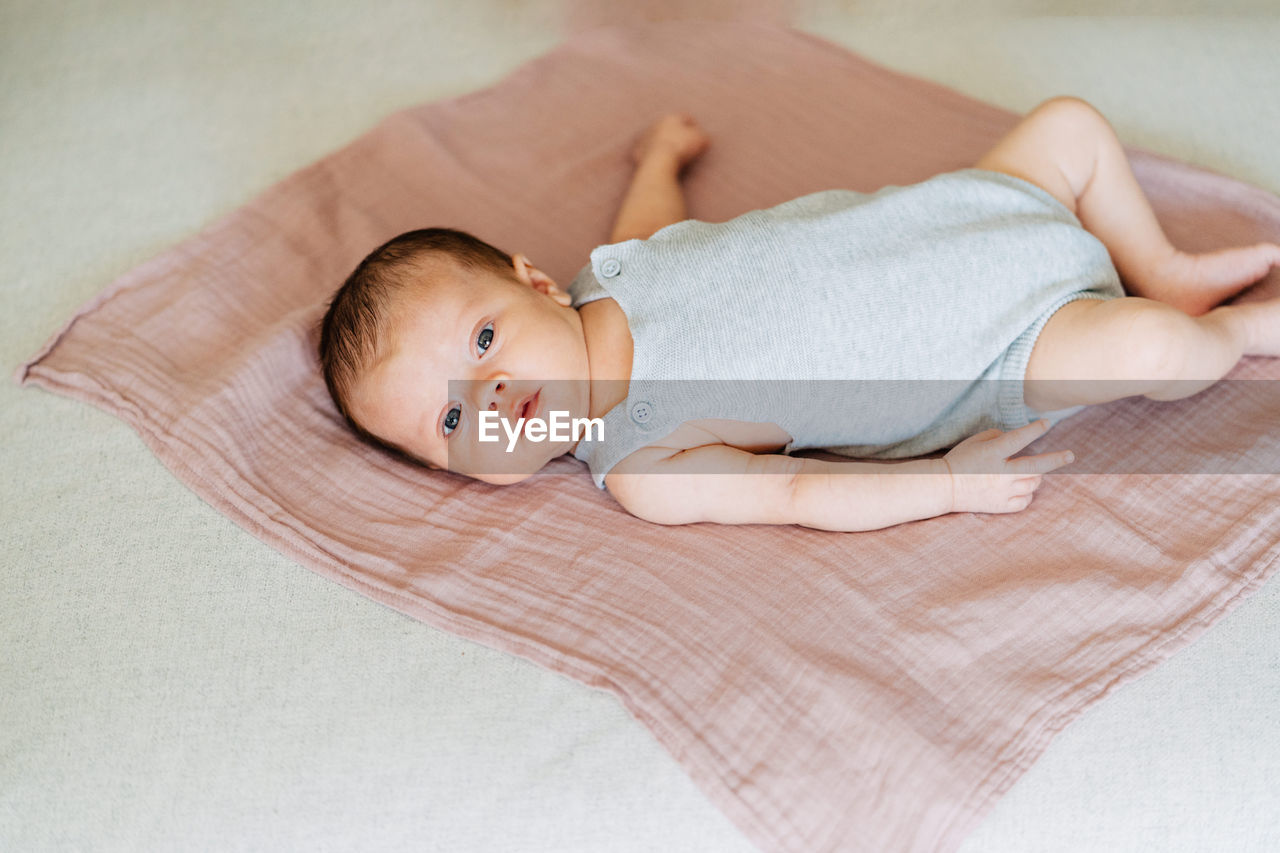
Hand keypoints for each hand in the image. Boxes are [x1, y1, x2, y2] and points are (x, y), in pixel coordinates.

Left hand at [631, 113, 710, 169]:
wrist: (658, 161)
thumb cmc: (681, 147)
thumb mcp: (699, 139)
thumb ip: (703, 136)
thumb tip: (705, 138)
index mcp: (671, 118)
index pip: (685, 118)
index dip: (693, 125)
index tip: (697, 132)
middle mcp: (656, 125)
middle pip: (668, 127)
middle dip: (675, 133)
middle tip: (683, 142)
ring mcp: (645, 138)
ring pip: (655, 138)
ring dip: (661, 143)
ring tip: (669, 154)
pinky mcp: (638, 152)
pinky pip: (645, 153)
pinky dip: (651, 156)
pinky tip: (657, 162)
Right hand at [942, 419, 1073, 513]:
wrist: (943, 487)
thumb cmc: (959, 461)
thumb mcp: (974, 442)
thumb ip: (995, 437)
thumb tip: (1011, 439)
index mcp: (993, 453)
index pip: (1019, 438)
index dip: (1035, 429)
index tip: (1047, 423)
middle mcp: (1001, 473)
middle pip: (1037, 466)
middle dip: (1056, 459)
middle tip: (1070, 455)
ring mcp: (1002, 491)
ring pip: (1033, 484)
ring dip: (1036, 477)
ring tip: (1031, 474)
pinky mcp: (1001, 506)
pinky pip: (1025, 501)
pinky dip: (1027, 494)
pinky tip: (1021, 489)